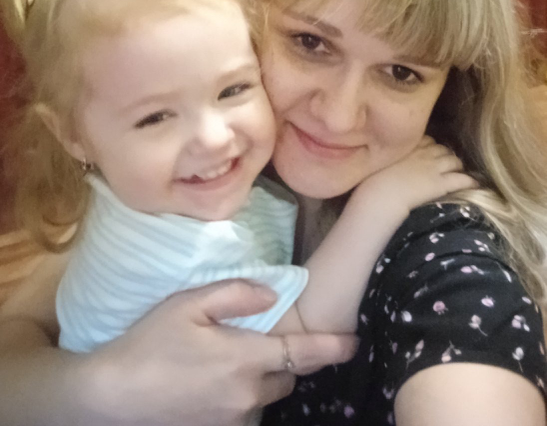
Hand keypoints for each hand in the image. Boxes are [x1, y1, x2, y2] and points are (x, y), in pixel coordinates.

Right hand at [82, 280, 357, 425]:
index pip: (302, 353)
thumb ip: (235, 294)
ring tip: (224, 366)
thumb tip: (272, 296)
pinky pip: (244, 414)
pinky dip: (240, 399)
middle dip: (283, 361)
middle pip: (286, 378)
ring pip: (265, 399)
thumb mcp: (188, 304)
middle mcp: (247, 395)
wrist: (113, 397)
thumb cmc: (150, 343)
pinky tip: (212, 387)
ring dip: (259, 382)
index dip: (332, 348)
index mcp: (244, 358)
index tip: (354, 342)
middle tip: (257, 343)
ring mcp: (233, 420)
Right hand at [357, 137, 476, 218]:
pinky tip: (476, 185)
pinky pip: (462, 179)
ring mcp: (434, 167)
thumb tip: (388, 162)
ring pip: (455, 161)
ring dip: (458, 166)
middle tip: (447, 166)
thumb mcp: (377, 162)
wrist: (380, 194)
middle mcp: (423, 152)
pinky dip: (470, 181)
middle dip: (447, 156)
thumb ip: (387, 157)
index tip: (430, 154)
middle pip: (443, 149)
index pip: (427, 140)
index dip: (431, 147)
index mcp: (408, 145)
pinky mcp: (441, 183)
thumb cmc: (372, 181)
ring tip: (459, 174)